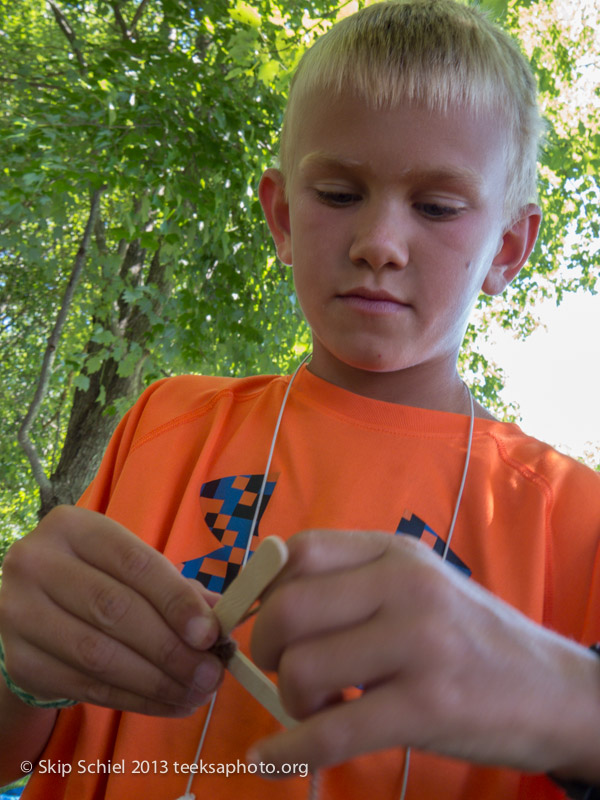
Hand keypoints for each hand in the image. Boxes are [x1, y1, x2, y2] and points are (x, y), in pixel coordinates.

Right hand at [0, 506, 223, 716]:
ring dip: (156, 681)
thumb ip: (174, 587)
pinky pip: (85, 686)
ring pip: (98, 654)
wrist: (33, 610)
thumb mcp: (131, 568)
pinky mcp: (19, 660)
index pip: (133, 562)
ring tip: (196, 693)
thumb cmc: (96, 578)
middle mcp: (37, 562)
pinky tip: (169, 704)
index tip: (210, 633)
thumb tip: (222, 616)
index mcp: (73, 527)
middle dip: (170, 648)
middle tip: (210, 673)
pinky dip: (134, 700)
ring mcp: (20, 612)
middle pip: (114, 609)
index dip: (176, 599)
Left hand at [250, 529, 599, 776]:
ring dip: (291, 701)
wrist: (556, 690)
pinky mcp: (428, 707)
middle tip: (282, 671)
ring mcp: (419, 644)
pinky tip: (272, 758)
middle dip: (265, 648)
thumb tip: (266, 603)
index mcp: (396, 553)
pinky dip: (290, 750)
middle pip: (289, 609)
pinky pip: (332, 732)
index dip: (261, 589)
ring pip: (303, 669)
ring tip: (320, 708)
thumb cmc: (472, 637)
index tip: (254, 620)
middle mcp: (405, 586)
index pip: (299, 552)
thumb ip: (354, 584)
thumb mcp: (419, 586)